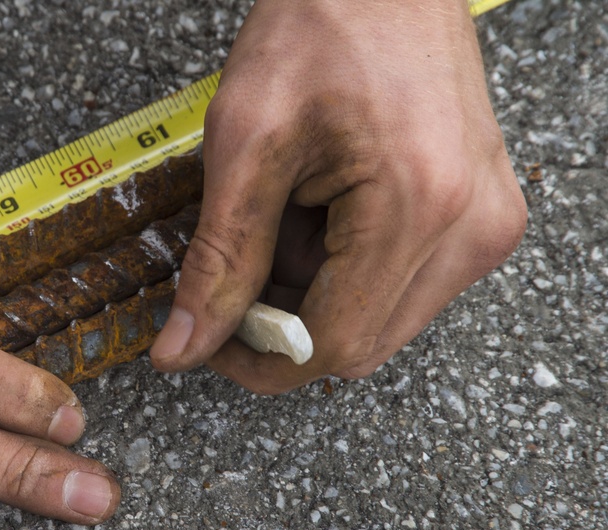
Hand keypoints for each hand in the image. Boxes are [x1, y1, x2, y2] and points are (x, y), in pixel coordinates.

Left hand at [150, 0, 526, 392]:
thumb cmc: (319, 30)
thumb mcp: (245, 143)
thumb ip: (217, 259)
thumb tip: (181, 350)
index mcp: (420, 208)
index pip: (331, 346)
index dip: (258, 358)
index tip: (209, 336)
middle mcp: (472, 230)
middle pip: (358, 344)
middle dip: (284, 323)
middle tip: (241, 262)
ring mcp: (486, 227)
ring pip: (379, 322)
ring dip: (315, 295)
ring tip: (290, 216)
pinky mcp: (483, 219)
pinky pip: (404, 288)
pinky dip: (348, 273)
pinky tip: (325, 213)